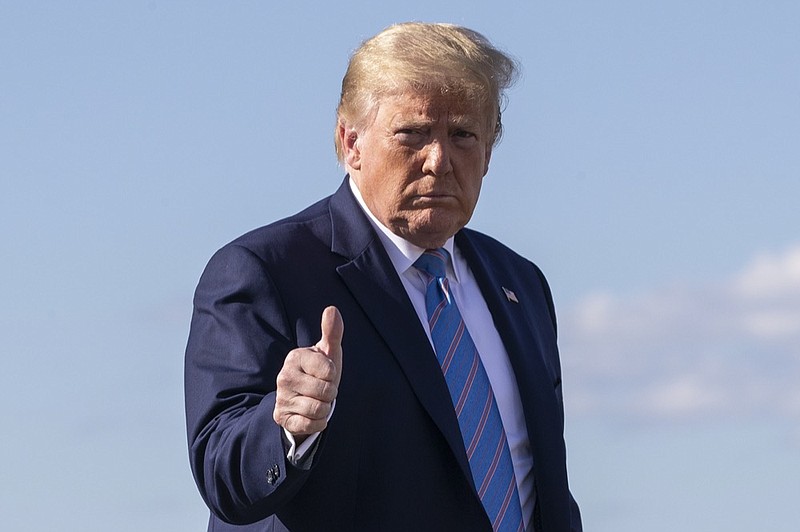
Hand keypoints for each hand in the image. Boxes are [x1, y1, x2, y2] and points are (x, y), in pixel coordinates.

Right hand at [273, 306, 343, 440]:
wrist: (304, 399)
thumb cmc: (321, 372)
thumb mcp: (328, 353)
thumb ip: (332, 332)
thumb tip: (332, 309)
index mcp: (295, 357)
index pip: (329, 371)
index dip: (333, 376)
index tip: (325, 374)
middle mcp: (284, 376)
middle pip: (325, 392)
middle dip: (330, 394)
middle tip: (322, 390)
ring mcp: (281, 398)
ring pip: (319, 409)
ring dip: (325, 409)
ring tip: (317, 401)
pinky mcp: (282, 418)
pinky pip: (310, 425)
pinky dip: (318, 422)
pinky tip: (312, 415)